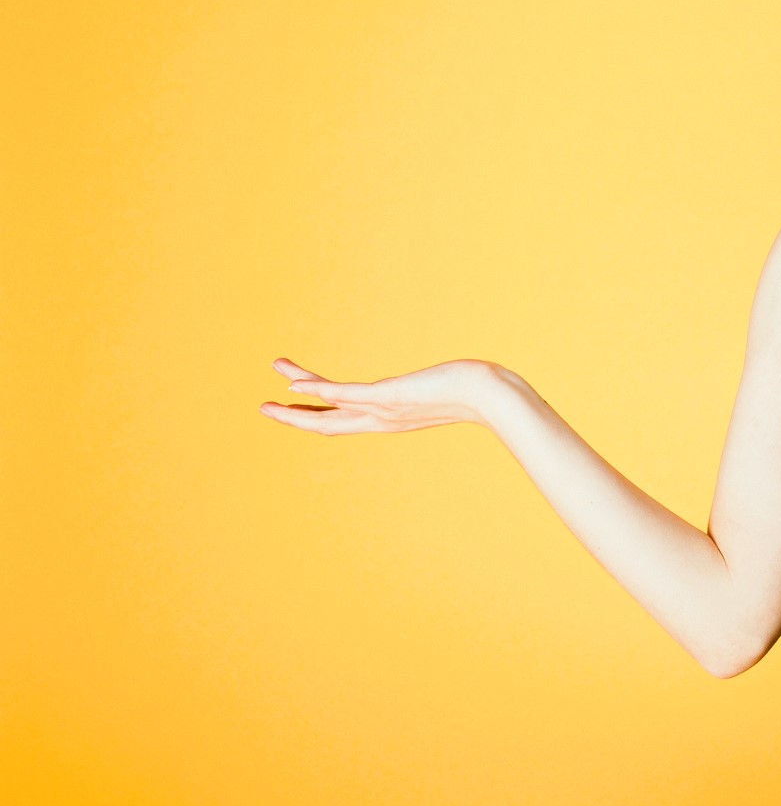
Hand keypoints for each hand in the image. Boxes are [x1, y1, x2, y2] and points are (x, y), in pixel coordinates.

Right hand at [259, 356, 500, 433]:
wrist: (491, 396)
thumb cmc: (477, 391)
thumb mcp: (449, 388)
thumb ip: (442, 388)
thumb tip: (452, 380)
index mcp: (391, 419)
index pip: (345, 421)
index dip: (316, 416)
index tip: (295, 406)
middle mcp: (383, 419)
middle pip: (327, 424)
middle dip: (294, 417)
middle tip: (264, 408)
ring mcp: (383, 409)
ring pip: (328, 409)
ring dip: (295, 403)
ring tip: (268, 396)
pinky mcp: (388, 395)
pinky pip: (344, 394)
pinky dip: (318, 390)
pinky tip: (294, 383)